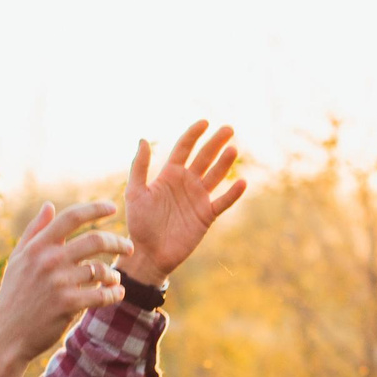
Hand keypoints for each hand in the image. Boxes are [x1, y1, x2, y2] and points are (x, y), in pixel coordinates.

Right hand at [0, 200, 134, 376]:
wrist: (6, 336)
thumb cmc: (14, 296)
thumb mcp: (18, 260)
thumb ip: (35, 231)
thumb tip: (50, 205)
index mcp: (37, 247)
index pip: (71, 217)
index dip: (95, 209)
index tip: (113, 207)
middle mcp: (48, 260)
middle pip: (95, 240)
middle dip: (118, 242)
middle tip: (129, 248)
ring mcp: (58, 282)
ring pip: (101, 270)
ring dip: (113, 275)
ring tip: (114, 280)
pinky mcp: (68, 304)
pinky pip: (101, 294)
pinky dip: (113, 294)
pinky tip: (116, 294)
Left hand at [120, 120, 246, 285]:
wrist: (148, 254)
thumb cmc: (139, 223)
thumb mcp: (135, 192)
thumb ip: (139, 167)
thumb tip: (143, 139)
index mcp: (169, 174)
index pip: (184, 148)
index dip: (194, 134)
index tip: (205, 122)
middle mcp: (187, 183)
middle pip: (205, 157)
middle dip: (216, 142)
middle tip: (228, 128)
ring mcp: (198, 198)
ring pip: (216, 175)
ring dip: (225, 163)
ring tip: (233, 149)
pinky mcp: (207, 215)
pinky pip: (223, 202)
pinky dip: (232, 193)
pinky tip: (241, 182)